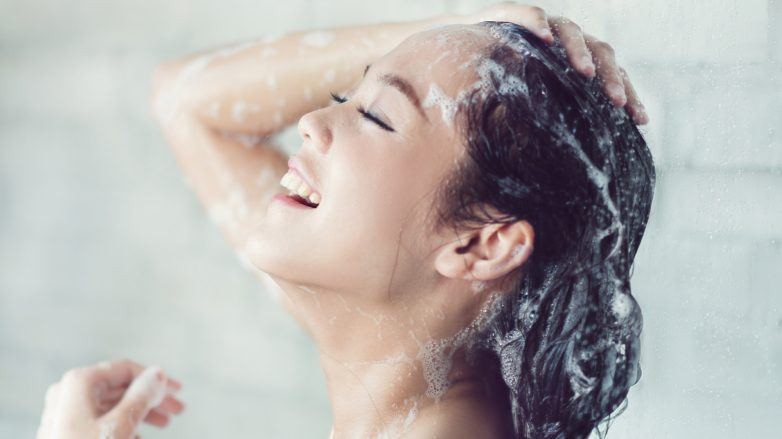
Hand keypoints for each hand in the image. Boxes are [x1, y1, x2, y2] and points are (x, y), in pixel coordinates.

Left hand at [36, 359, 184, 438]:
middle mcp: (69, 393)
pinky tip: (140, 438)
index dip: (156, 380)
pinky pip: (100, 421)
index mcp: (80, 383)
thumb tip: (158, 373)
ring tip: (164, 424)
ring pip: (112, 405)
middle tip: (177, 410)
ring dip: (141, 413)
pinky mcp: (65, 432)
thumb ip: (142, 396)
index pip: (126, 370)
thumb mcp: (120, 426)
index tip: (178, 392)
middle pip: (120, 388)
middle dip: (151, 399)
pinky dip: (123, 426)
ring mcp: (64, 414)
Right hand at [463, 2, 648, 124]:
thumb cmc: (506, 84)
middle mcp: (570, 42)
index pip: (613, 76)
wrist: (467, 49)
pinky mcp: (515, 15)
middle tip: (617, 102)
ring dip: (580, 52)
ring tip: (585, 73)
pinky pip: (531, 15)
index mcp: (581, 63)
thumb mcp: (534, 107)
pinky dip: (539, 24)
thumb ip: (555, 123)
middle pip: (602, 53)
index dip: (629, 97)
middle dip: (611, 78)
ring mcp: (546, 27)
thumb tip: (573, 165)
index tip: (640, 122)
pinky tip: (545, 37)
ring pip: (572, 32)